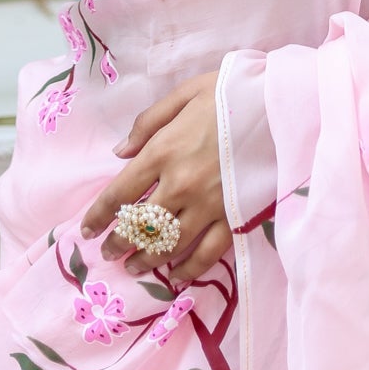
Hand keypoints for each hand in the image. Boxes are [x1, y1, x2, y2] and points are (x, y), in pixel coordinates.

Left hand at [79, 70, 230, 280]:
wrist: (281, 104)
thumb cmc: (231, 93)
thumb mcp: (185, 94)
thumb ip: (148, 123)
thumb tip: (119, 152)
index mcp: (163, 151)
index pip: (119, 193)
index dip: (99, 216)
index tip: (87, 231)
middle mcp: (180, 184)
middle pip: (139, 226)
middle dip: (119, 244)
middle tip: (108, 254)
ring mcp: (207, 205)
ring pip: (168, 245)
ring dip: (147, 260)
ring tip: (135, 266)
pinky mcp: (233, 217)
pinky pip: (207, 254)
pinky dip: (189, 270)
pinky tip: (176, 276)